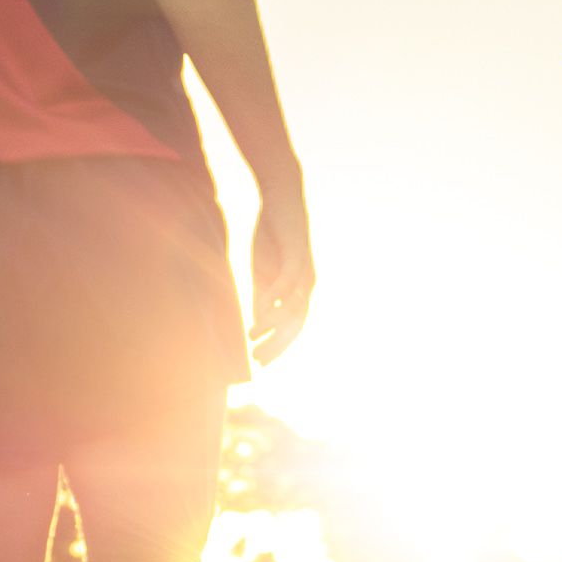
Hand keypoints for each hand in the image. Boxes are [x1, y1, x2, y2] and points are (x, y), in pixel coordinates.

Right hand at [245, 185, 315, 367]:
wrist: (281, 198)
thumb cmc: (272, 237)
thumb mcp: (263, 272)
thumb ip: (262, 297)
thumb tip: (258, 324)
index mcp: (300, 290)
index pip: (293, 327)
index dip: (279, 345)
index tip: (260, 362)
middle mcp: (307, 284)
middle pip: (297, 323)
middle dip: (279, 344)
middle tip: (259, 360)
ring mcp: (304, 269)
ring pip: (294, 307)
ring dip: (274, 325)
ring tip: (253, 337)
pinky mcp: (297, 253)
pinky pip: (288, 282)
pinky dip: (275, 298)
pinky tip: (259, 310)